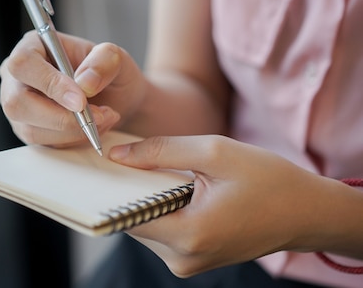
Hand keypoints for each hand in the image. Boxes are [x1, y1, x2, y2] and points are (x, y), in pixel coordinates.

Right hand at [0, 31, 145, 146]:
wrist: (115, 97)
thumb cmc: (107, 72)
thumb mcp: (115, 57)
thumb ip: (103, 62)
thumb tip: (84, 83)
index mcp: (32, 46)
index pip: (24, 64)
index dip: (49, 84)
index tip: (80, 100)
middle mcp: (17, 77)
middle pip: (17, 102)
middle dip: (61, 117)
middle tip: (96, 116)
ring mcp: (19, 105)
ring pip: (30, 129)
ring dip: (71, 131)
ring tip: (102, 118)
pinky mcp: (28, 129)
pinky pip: (43, 143)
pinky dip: (72, 140)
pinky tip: (90, 128)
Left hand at [108, 135, 332, 276]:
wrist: (307, 213)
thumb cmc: (268, 180)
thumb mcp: (214, 152)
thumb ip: (161, 152)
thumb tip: (117, 155)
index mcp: (189, 235)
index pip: (125, 215)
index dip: (113, 188)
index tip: (109, 164)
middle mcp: (183, 258)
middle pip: (134, 221)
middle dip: (134, 190)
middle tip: (141, 160)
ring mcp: (188, 264)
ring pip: (146, 227)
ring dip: (150, 200)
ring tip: (168, 175)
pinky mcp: (193, 260)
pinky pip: (163, 232)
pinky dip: (163, 210)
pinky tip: (177, 190)